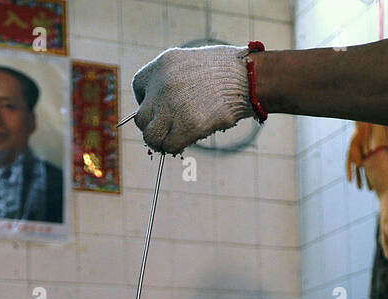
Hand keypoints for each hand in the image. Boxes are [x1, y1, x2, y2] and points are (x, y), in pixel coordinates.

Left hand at [133, 45, 256, 153]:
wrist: (248, 77)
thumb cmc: (227, 69)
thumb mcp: (193, 62)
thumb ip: (175, 79)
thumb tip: (164, 105)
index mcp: (163, 64)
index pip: (139, 88)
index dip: (147, 102)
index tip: (159, 109)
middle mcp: (163, 84)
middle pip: (142, 117)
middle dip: (153, 126)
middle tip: (167, 130)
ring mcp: (174, 106)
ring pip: (151, 136)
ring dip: (160, 142)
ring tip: (171, 142)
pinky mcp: (188, 125)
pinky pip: (169, 146)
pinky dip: (175, 148)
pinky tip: (184, 143)